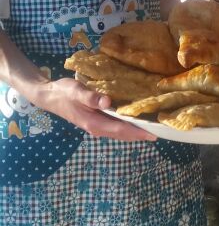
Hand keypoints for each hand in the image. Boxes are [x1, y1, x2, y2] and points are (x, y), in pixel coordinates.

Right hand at [31, 78, 156, 141]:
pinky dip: (128, 126)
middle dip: (141, 134)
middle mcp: (98, 128)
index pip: (121, 129)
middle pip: (124, 134)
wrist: (50, 96)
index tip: (154, 133)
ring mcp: (97, 126)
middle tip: (161, 131)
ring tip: (153, 127)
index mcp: (94, 123)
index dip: (138, 132)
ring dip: (136, 131)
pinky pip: (116, 127)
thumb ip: (91, 97)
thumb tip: (108, 102)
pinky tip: (136, 120)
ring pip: (120, 132)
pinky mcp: (97, 121)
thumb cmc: (64, 92)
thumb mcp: (76, 91)